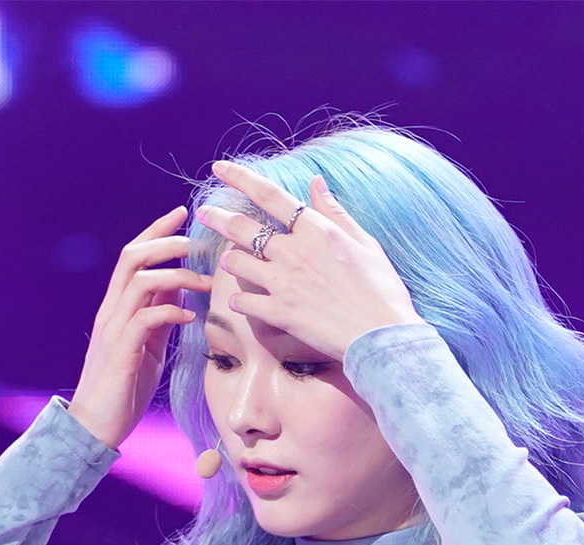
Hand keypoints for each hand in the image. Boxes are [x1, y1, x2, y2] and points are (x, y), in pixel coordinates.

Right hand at [68, 207, 211, 450]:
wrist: (94, 427)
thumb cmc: (123, 390)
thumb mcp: (148, 347)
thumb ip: (159, 318)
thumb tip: (180, 292)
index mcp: (117, 308)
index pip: (133, 257)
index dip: (156, 232)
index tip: (181, 214)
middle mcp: (111, 312)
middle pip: (132, 258)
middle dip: (165, 242)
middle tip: (196, 242)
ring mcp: (113, 330)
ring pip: (139, 281)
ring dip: (175, 275)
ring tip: (204, 282)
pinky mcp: (120, 352)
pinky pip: (146, 318)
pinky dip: (171, 311)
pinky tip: (190, 316)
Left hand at [195, 162, 423, 361]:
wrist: (380, 336)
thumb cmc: (380, 289)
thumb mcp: (364, 242)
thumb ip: (334, 212)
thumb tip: (315, 182)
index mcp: (315, 229)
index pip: (269, 194)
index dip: (240, 178)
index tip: (219, 169)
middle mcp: (294, 252)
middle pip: (243, 227)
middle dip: (217, 216)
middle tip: (203, 212)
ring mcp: (283, 283)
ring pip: (236, 263)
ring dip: (228, 260)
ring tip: (227, 261)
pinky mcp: (279, 314)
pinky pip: (243, 302)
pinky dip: (237, 301)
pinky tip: (238, 301)